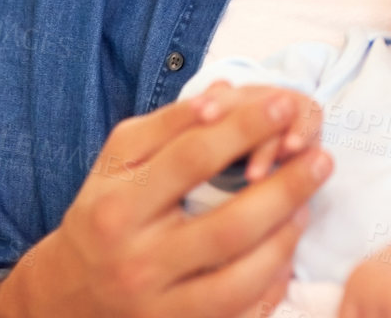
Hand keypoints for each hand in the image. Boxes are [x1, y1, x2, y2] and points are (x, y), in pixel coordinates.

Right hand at [0, 84, 332, 317]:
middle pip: (227, 228)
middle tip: (321, 159)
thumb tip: (223, 94)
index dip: (243, 128)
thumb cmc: (106, 212)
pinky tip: (287, 251)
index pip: (190, 160)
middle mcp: (138, 263)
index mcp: (119, 208)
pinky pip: (239, 313)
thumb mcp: (119, 160)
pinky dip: (271, 283)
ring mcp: (160, 308)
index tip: (284, 104)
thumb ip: (169, 124)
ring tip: (307, 204)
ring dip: (285, 239)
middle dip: (284, 190)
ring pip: (240, 280)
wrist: (68, 295)